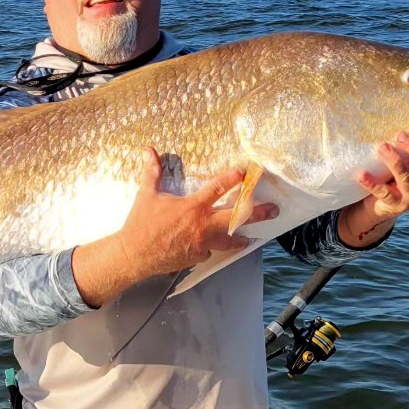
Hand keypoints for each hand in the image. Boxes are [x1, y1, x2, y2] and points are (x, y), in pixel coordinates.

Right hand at [72, 147, 278, 306]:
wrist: (135, 254)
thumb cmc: (140, 223)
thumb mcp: (146, 194)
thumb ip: (152, 172)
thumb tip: (149, 151)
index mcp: (193, 206)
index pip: (218, 188)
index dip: (233, 178)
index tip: (246, 172)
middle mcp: (203, 225)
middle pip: (236, 218)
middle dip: (258, 213)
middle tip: (274, 210)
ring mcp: (202, 243)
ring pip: (229, 241)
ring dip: (240, 238)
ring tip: (249, 238)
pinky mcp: (196, 257)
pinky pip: (209, 251)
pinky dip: (210, 247)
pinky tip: (210, 246)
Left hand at [339, 131, 408, 247]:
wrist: (383, 205)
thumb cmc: (396, 176)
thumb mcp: (407, 162)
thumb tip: (401, 125)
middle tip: (400, 135)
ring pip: (407, 178)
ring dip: (395, 162)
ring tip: (382, 148)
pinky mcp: (396, 204)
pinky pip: (384, 193)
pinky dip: (372, 183)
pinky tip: (361, 175)